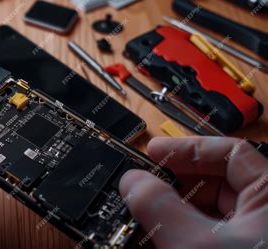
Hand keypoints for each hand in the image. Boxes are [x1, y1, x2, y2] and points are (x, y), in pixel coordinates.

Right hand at [119, 137, 267, 248]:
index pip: (230, 152)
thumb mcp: (198, 244)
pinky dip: (180, 232)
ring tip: (146, 214)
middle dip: (175, 183)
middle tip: (145, 186)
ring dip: (172, 210)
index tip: (155, 152)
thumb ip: (162, 208)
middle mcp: (263, 214)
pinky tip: (158, 237)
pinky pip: (206, 234)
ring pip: (207, 210)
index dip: (187, 149)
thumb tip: (134, 182)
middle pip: (214, 182)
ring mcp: (252, 236)